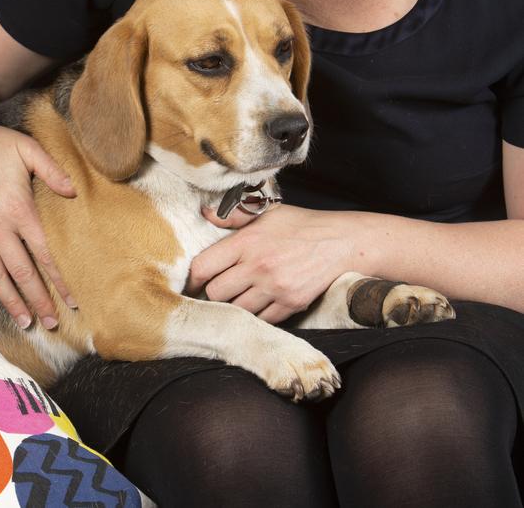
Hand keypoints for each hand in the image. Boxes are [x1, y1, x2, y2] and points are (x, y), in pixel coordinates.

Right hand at [0, 109, 76, 328]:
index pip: (45, 254)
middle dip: (39, 300)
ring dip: (11, 302)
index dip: (60, 279)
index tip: (73, 299)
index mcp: (19, 210)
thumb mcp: (28, 150)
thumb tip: (74, 192)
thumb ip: (53, 171)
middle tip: (53, 322)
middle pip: (23, 273)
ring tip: (26, 322)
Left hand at [187, 204, 360, 323]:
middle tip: (216, 290)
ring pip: (236, 310)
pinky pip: (261, 320)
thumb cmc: (302, 225)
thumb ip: (234, 215)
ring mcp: (274, 288)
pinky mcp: (290, 304)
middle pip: (215, 293)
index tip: (192, 283)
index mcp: (247, 242)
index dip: (192, 278)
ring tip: (237, 297)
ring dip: (234, 306)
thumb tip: (205, 213)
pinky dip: (257, 316)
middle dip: (213, 293)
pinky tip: (258, 304)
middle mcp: (258, 266)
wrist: (341, 242)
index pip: (203, 267)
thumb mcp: (268, 213)